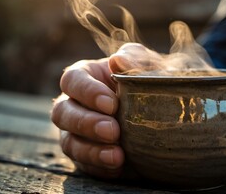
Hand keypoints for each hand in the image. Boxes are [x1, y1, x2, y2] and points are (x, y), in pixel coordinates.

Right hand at [51, 43, 158, 178]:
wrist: (163, 115)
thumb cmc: (148, 81)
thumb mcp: (146, 66)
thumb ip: (134, 59)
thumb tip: (117, 61)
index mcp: (85, 76)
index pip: (72, 80)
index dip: (87, 92)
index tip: (111, 104)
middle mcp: (74, 104)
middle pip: (62, 113)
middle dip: (86, 123)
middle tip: (113, 131)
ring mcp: (76, 132)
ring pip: (68, 142)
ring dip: (90, 150)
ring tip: (117, 156)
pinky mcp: (85, 155)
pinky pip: (83, 164)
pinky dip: (98, 166)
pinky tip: (117, 166)